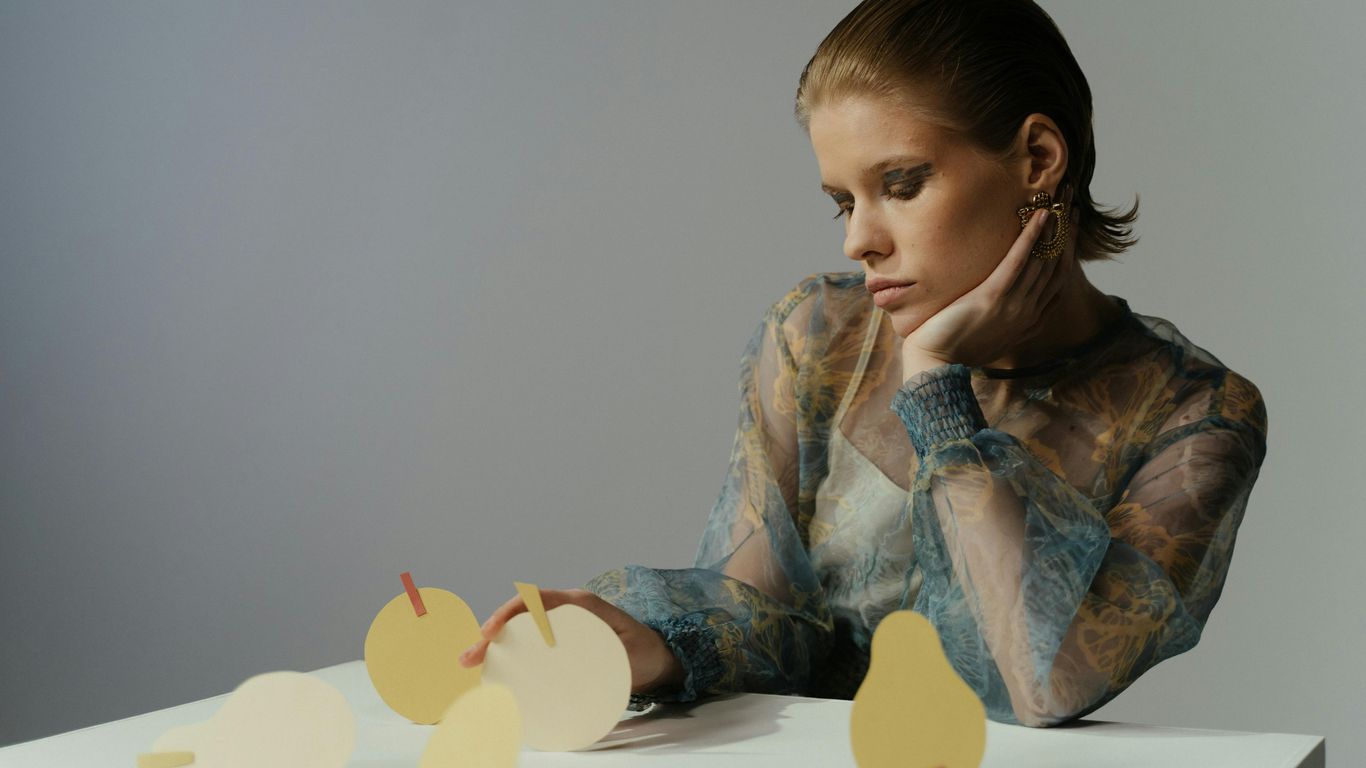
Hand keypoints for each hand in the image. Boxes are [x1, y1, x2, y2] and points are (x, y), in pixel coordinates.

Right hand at [458, 588, 684, 695]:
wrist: (656, 657)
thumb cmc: (644, 650)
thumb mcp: (633, 649)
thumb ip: (618, 650)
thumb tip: (596, 659)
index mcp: (580, 603)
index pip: (537, 599)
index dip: (510, 612)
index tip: (490, 632)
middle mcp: (567, 610)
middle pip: (521, 613)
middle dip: (491, 630)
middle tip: (469, 656)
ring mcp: (562, 625)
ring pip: (521, 626)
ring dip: (494, 641)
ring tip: (471, 662)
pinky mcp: (561, 640)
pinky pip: (530, 640)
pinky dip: (508, 650)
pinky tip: (492, 667)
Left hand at [900, 188, 1077, 381]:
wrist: (936, 366)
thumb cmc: (956, 350)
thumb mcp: (991, 335)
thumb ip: (1004, 318)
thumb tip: (1002, 300)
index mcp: (1030, 319)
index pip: (1058, 278)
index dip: (1068, 249)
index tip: (1071, 224)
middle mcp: (1028, 311)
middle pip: (1055, 263)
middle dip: (1067, 229)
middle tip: (1072, 200)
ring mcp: (1013, 305)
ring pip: (1043, 258)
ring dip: (1054, 225)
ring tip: (1060, 197)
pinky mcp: (992, 297)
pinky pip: (1017, 261)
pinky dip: (1031, 237)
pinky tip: (1041, 215)